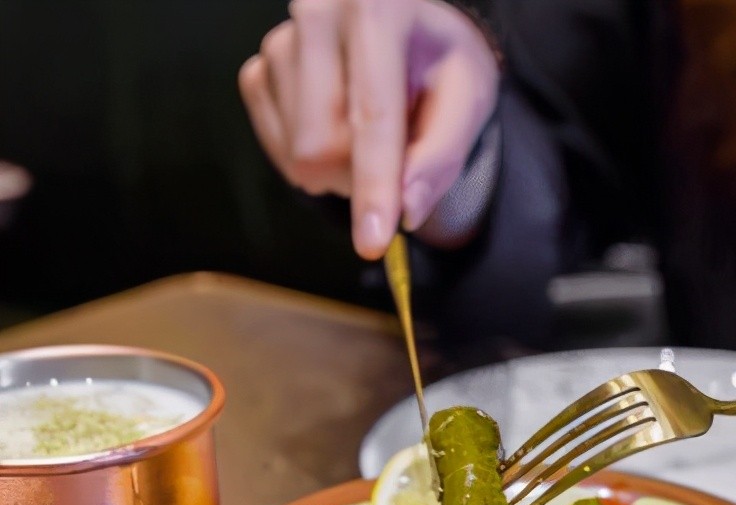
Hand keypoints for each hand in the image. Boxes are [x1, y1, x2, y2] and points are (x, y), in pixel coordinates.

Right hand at [238, 0, 499, 258]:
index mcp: (379, 9)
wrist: (409, 33)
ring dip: (340, 170)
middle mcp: (317, 14)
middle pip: (322, 144)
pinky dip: (312, 160)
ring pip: (298, 153)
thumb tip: (408, 210)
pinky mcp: (258, 70)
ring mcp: (278, 42)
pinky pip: (276, 146)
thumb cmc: (442, 66)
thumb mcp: (468, 99)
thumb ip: (442, 155)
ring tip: (370, 136)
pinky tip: (339, 132)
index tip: (374, 242)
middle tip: (396, 162)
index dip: (374, 186)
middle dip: (361, 177)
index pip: (372, 115)